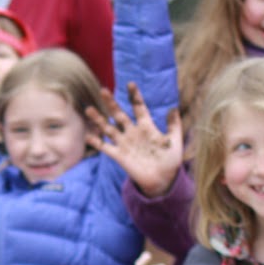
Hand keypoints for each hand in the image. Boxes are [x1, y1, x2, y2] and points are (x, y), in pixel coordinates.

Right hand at [86, 83, 183, 197]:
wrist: (163, 180)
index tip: (131, 84)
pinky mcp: (119, 156)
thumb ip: (174, 126)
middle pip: (119, 114)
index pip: (139, 107)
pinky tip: (89, 135)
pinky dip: (97, 142)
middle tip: (103, 90)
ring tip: (89, 109)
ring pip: (109, 128)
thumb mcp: (174, 142)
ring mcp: (125, 143)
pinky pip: (105, 147)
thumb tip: (173, 108)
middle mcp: (133, 132)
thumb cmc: (170, 160)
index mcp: (146, 127)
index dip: (134, 96)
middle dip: (111, 103)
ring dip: (99, 119)